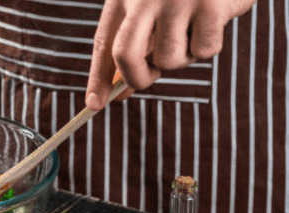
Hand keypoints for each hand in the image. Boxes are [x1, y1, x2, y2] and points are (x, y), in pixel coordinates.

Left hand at [86, 0, 256, 110]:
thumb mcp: (152, 8)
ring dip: (182, 57)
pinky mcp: (211, 5)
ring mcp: (177, 0)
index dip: (97, 77)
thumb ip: (135, 43)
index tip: (93, 105)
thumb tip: (120, 91)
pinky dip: (209, 45)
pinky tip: (215, 19)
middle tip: (148, 80)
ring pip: (170, 60)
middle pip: (125, 56)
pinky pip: (204, 51)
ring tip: (192, 29)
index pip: (104, 43)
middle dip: (136, 79)